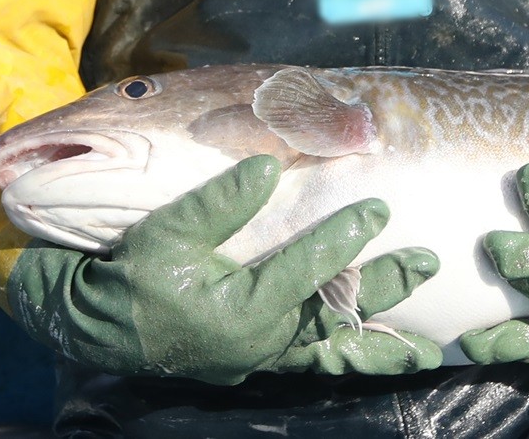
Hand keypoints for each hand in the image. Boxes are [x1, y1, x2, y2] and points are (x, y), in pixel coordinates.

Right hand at [7, 155, 441, 383]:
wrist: (98, 324)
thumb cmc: (132, 274)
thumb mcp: (167, 233)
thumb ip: (220, 203)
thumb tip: (265, 168)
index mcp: (241, 309)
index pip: (305, 269)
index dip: (344, 237)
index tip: (379, 210)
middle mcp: (260, 340)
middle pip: (336, 310)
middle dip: (385, 286)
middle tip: (427, 262)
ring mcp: (262, 355)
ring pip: (332, 344)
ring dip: (380, 338)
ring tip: (430, 342)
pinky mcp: (258, 358)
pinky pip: (314, 359)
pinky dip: (349, 356)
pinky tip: (383, 355)